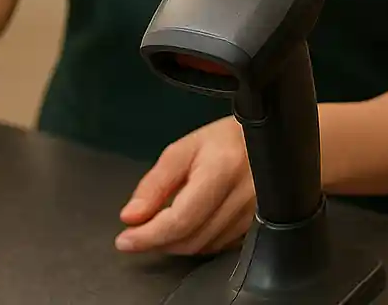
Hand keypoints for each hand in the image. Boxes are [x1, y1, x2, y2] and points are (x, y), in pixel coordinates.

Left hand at [116, 117, 254, 255]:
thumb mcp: (181, 151)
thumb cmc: (221, 140)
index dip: (150, 235)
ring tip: (155, 230)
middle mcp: (241, 198)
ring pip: (204, 248)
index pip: (180, 219)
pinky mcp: (256, 228)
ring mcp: (253, 217)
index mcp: (220, 172)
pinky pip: (219, 247)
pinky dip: (194, 242)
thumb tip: (131, 216)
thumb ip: (155, 184)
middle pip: (191, 239)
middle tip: (134, 235)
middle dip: (158, 242)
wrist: (261, 141)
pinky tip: (182, 231)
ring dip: (175, 245)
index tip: (126, 240)